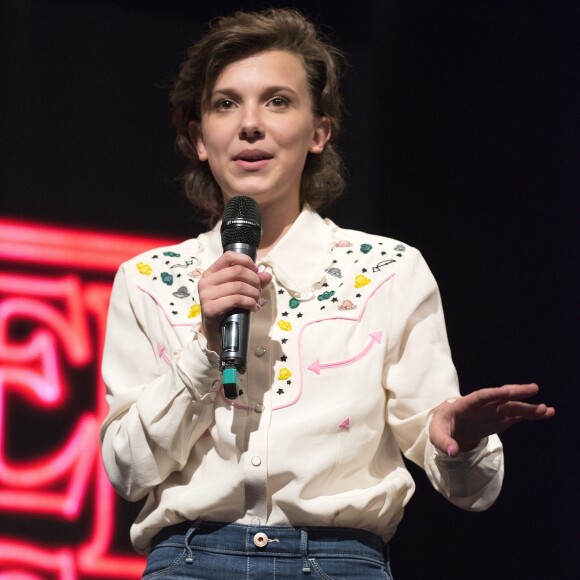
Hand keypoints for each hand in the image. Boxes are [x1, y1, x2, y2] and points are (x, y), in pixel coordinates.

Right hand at [197, 251, 271, 352]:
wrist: (216, 332)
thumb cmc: (227, 309)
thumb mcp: (239, 292)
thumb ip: (253, 281)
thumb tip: (267, 275)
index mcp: (211, 273)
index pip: (229, 256)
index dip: (246, 261)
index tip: (256, 272)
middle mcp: (206, 281)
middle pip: (237, 271)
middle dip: (254, 280)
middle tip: (259, 290)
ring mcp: (206, 295)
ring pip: (238, 286)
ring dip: (254, 293)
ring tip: (257, 301)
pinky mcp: (210, 308)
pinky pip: (236, 299)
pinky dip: (249, 303)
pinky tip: (253, 308)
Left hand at [429, 383, 554, 456]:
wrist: (448, 425)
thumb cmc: (441, 427)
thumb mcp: (436, 434)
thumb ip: (444, 442)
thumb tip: (453, 452)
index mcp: (464, 405)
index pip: (478, 397)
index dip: (491, 394)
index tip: (505, 391)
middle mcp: (481, 406)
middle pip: (500, 397)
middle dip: (516, 392)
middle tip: (534, 389)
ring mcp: (491, 412)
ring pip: (511, 406)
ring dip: (528, 407)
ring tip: (547, 409)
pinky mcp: (498, 420)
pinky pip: (516, 416)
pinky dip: (529, 415)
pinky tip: (546, 413)